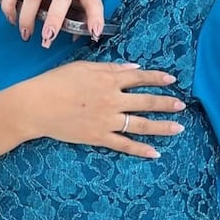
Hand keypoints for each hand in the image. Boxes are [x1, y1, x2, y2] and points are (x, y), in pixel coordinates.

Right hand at [1, 0, 103, 46]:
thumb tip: (79, 35)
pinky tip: (12, 17)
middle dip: (53, 20)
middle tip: (47, 38)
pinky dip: (9, 5)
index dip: (95, 18)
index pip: (93, 1)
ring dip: (27, 17)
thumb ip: (84, 9)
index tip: (94, 33)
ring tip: (26, 34)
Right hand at [32, 61, 184, 158]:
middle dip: (166, 103)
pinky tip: (155, 152)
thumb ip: (110, 68)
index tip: (172, 79)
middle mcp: (112, 100)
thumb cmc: (56, 82)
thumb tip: (134, 68)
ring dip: (162, 126)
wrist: (37, 105)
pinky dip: (140, 150)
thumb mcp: (83, 67)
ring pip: (140, 124)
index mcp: (108, 79)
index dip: (157, 78)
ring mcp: (107, 120)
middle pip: (146, 101)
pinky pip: (124, 145)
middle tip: (182, 105)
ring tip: (178, 128)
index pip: (140, 77)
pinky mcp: (98, 137)